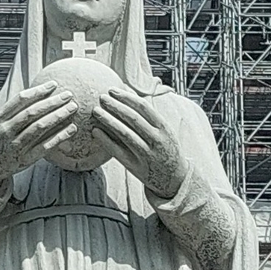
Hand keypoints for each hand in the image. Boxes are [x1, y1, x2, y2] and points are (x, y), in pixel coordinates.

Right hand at [0, 75, 90, 184]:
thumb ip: (12, 110)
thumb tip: (36, 94)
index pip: (21, 100)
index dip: (39, 91)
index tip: (54, 85)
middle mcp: (6, 131)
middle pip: (32, 112)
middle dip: (52, 102)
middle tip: (68, 95)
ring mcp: (15, 146)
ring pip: (40, 128)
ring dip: (58, 116)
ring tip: (72, 108)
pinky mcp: (25, 159)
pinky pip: (45, 146)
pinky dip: (59, 136)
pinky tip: (71, 129)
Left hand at [86, 80, 185, 200]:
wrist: (174, 178)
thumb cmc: (166, 149)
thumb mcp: (165, 131)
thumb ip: (149, 117)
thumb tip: (128, 96)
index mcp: (164, 128)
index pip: (144, 108)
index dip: (126, 97)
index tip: (112, 90)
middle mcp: (157, 140)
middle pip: (133, 119)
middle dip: (116, 106)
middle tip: (101, 98)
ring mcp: (147, 154)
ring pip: (125, 134)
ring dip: (109, 121)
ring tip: (96, 111)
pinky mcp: (136, 167)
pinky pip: (118, 152)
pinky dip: (106, 140)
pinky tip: (95, 131)